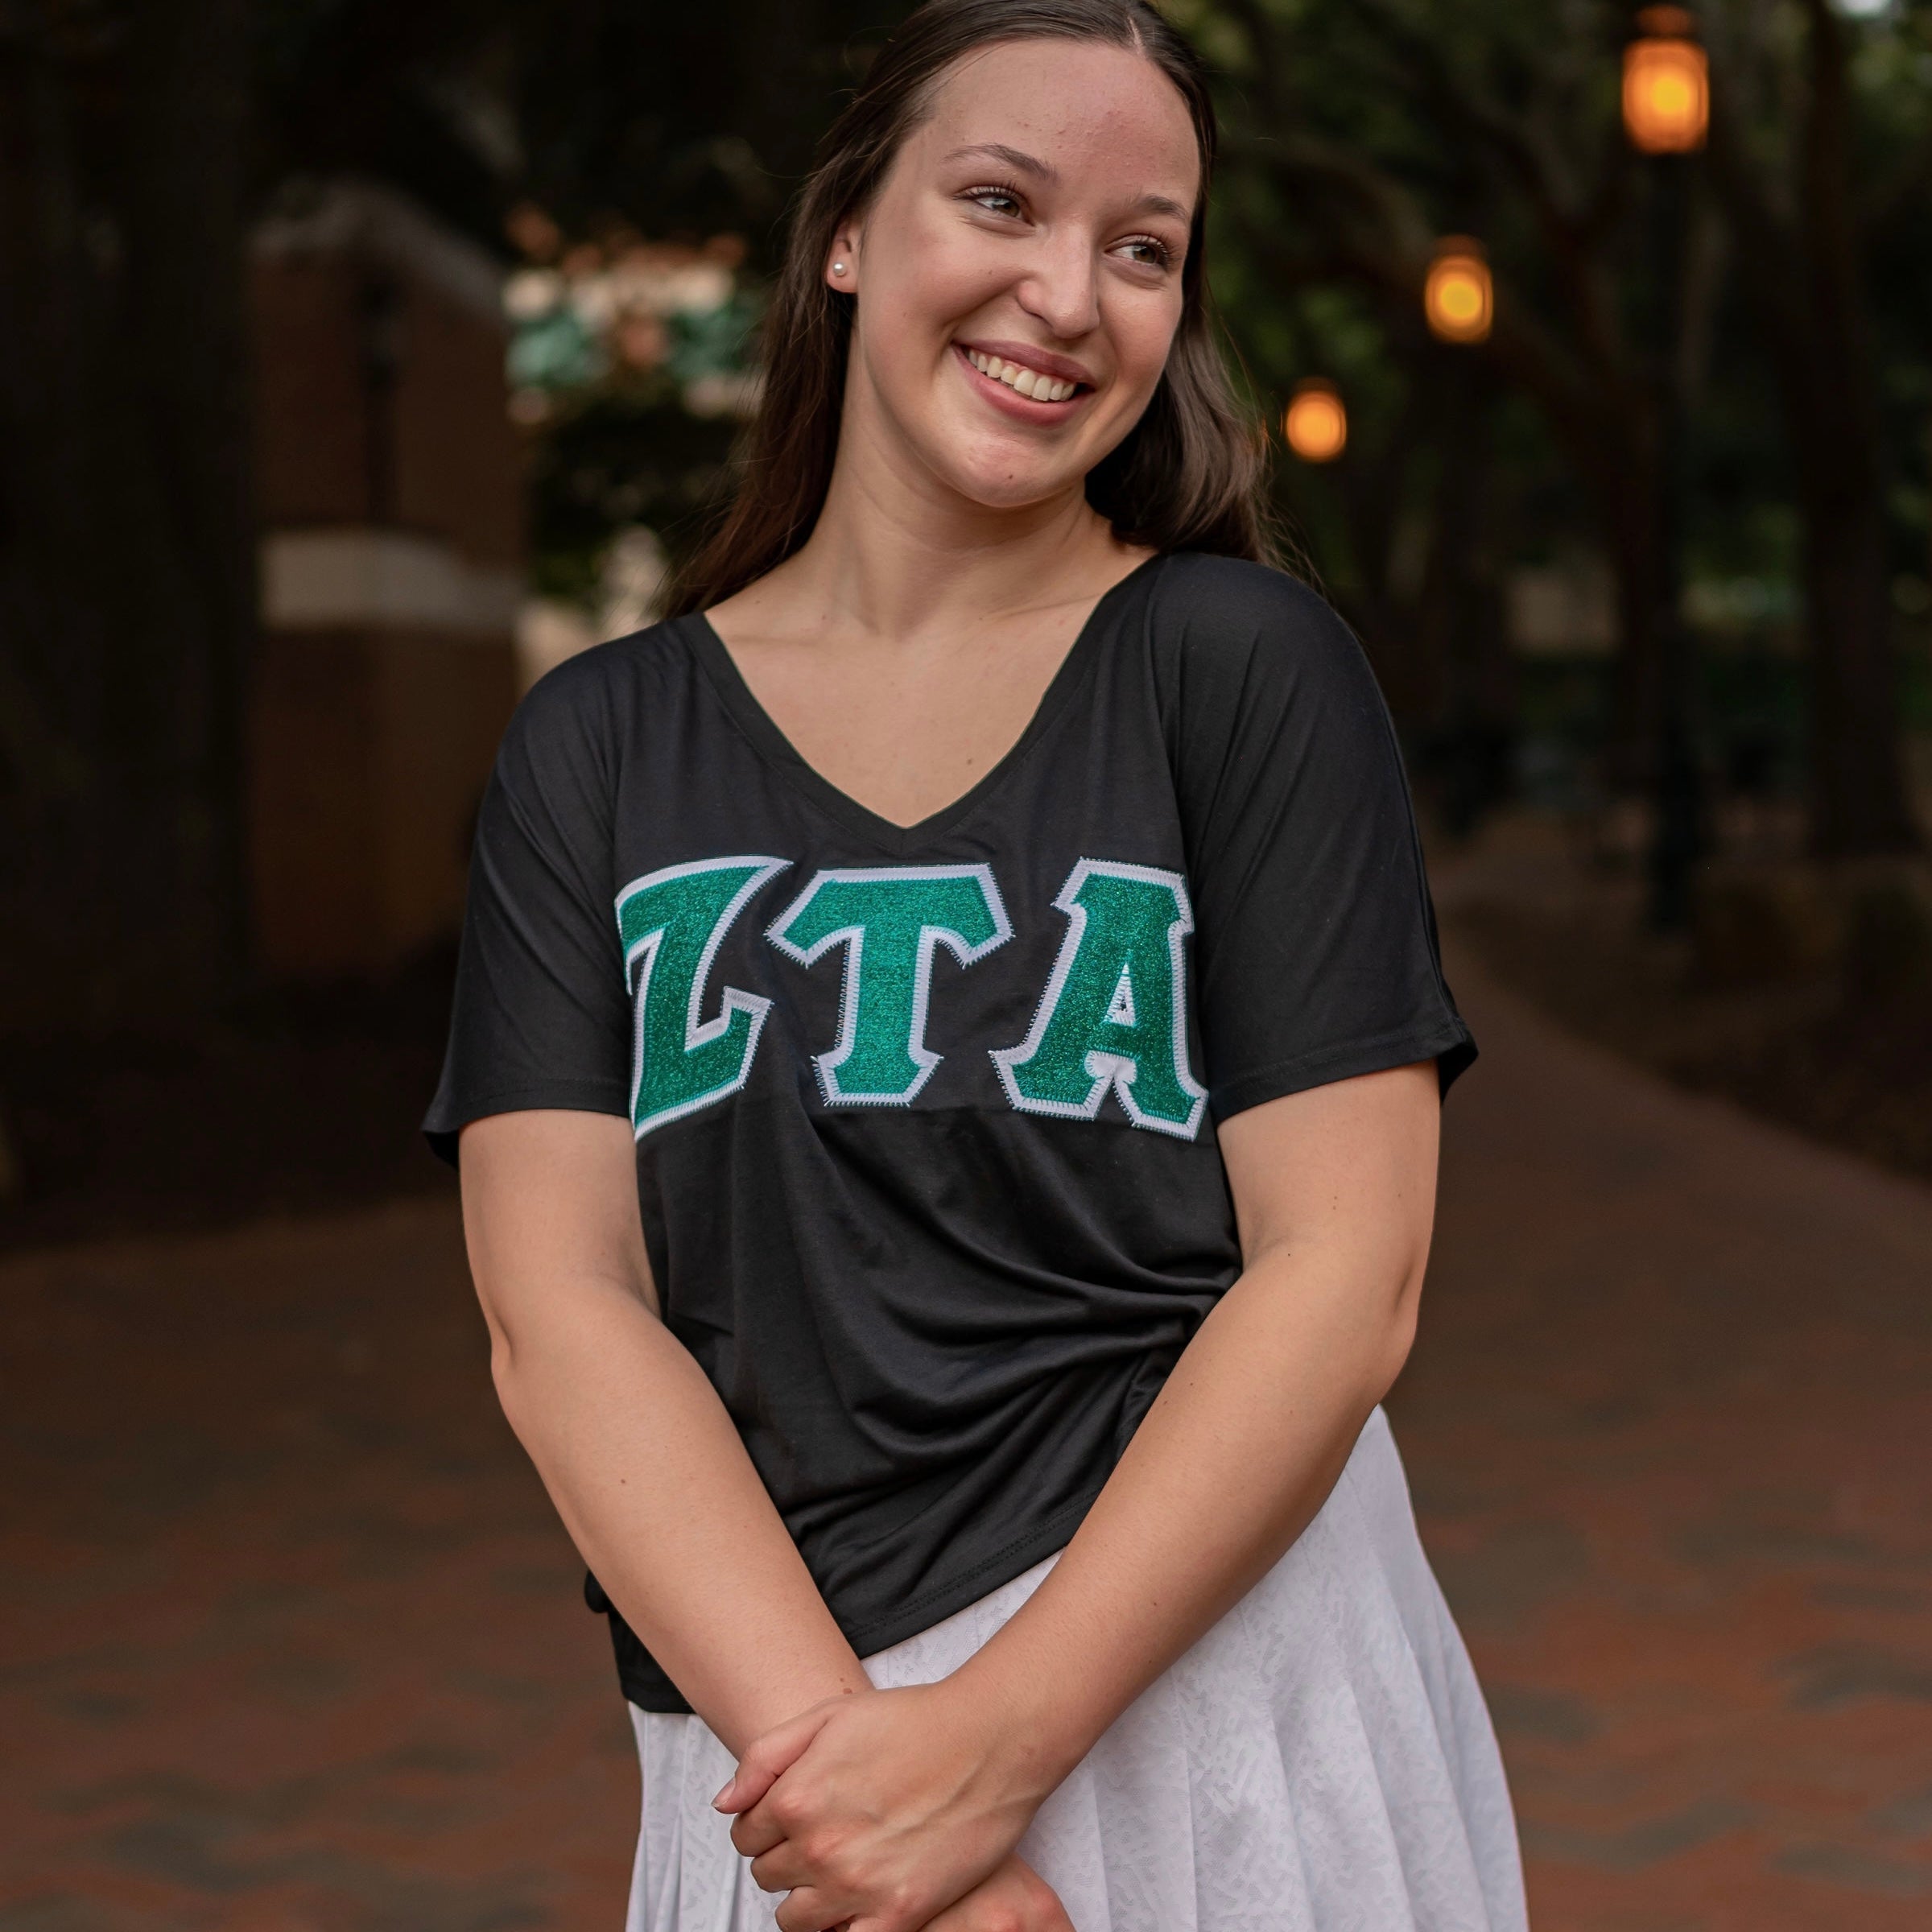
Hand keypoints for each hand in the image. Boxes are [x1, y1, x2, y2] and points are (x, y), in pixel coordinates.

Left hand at [713, 1680, 1049, 1931]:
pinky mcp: (898, 1915)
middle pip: (768, 1878)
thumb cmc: (913, 1720)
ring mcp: (856, 1887)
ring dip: (808, 1899)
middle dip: (786, 1859)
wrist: (988, 1741)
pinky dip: (842, 1928)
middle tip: (823, 1837)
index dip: (765, 1826)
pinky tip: (859, 1903)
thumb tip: (725, 1806)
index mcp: (796, 1797)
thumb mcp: (828, 1715)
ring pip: (795, 1921)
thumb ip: (765, 1758)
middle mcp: (818, 1848)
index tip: (792, 1818)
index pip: (745, 1837)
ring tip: (842, 1869)